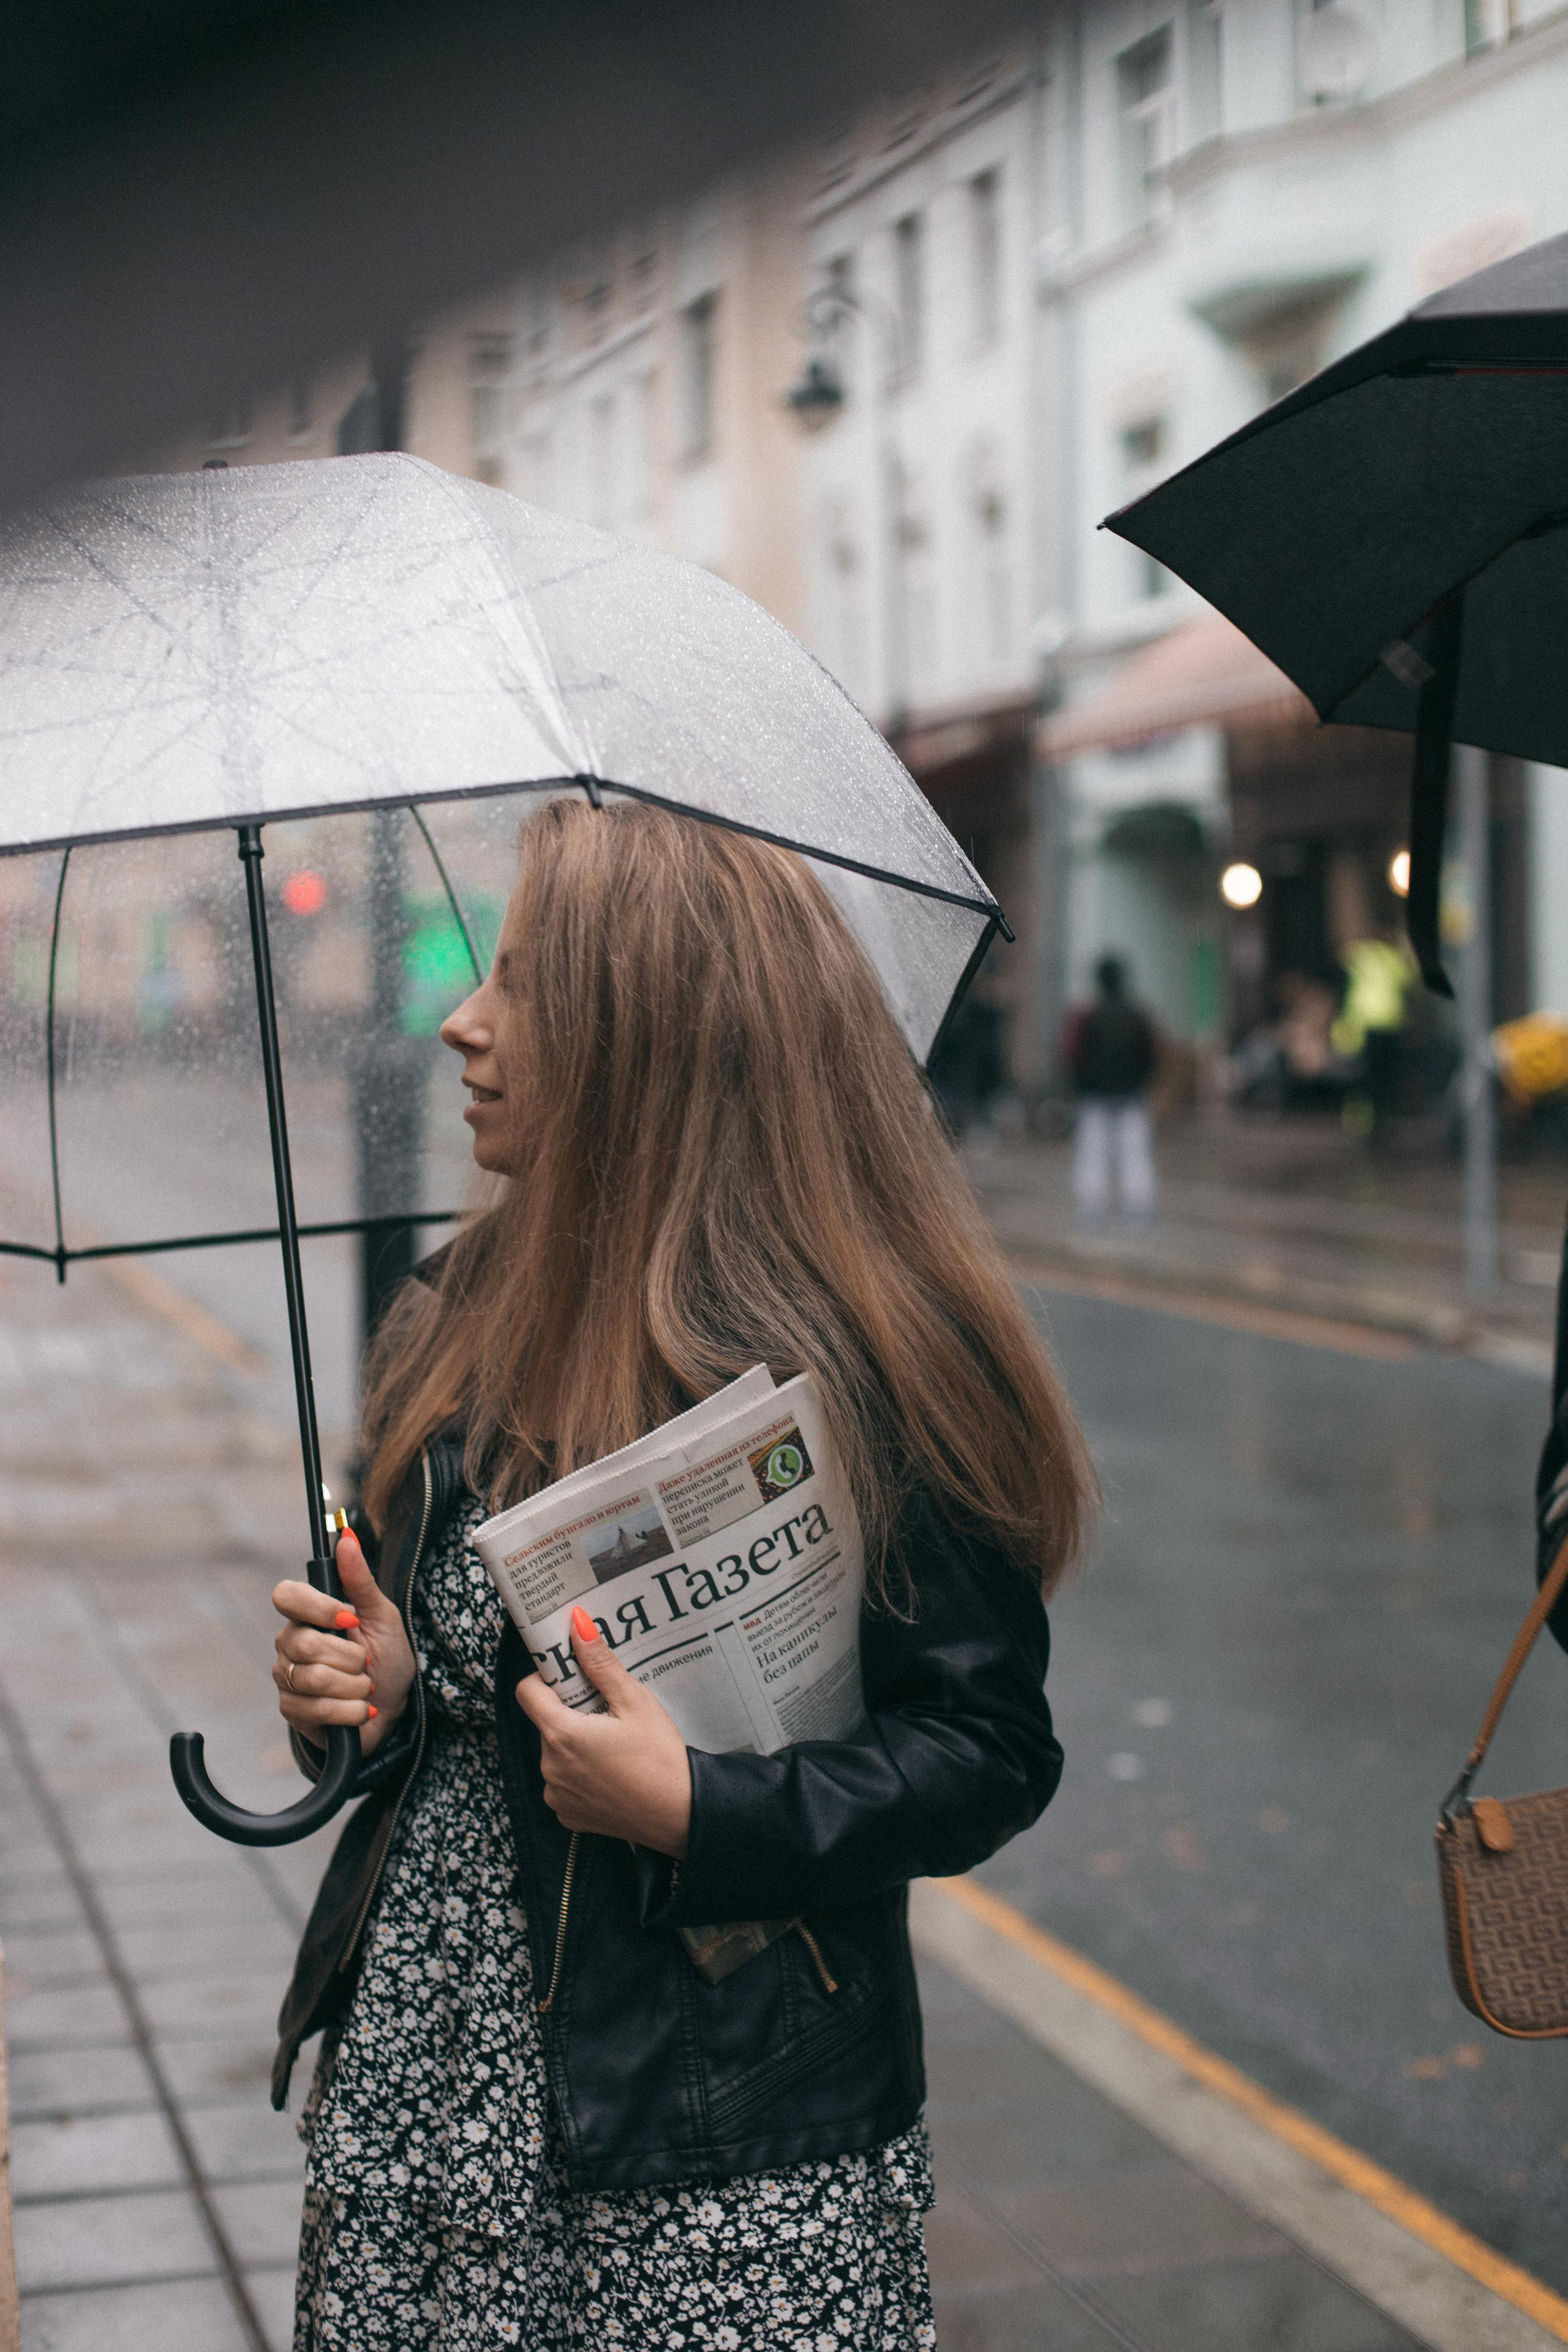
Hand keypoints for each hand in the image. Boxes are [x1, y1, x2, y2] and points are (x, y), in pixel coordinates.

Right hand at [272, 1529, 416, 1758]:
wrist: (391, 1705)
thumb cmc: (385, 1656)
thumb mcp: (382, 1616)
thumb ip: (360, 1580)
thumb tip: (347, 1538)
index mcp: (308, 1613)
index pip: (286, 1595)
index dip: (318, 1608)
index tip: (351, 1619)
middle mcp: (289, 1642)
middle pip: (306, 1644)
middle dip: (351, 1657)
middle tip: (366, 1662)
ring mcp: (287, 1677)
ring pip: (314, 1679)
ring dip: (355, 1686)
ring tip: (365, 1686)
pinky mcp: (292, 1710)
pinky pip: (318, 1709)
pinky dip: (351, 1711)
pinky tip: (360, 1709)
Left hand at [514, 1609, 691, 1856]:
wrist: (681, 1815)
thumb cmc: (660, 1757)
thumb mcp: (635, 1701)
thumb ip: (601, 1664)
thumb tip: (577, 1626)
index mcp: (561, 1734)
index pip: (527, 1692)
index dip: (546, 1679)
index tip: (572, 1679)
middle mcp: (549, 1767)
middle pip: (546, 1723)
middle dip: (570, 1714)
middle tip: (607, 1714)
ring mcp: (557, 1795)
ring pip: (555, 1754)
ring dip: (575, 1746)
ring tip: (614, 1747)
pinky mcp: (568, 1816)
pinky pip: (563, 1784)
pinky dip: (580, 1776)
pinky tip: (611, 1774)